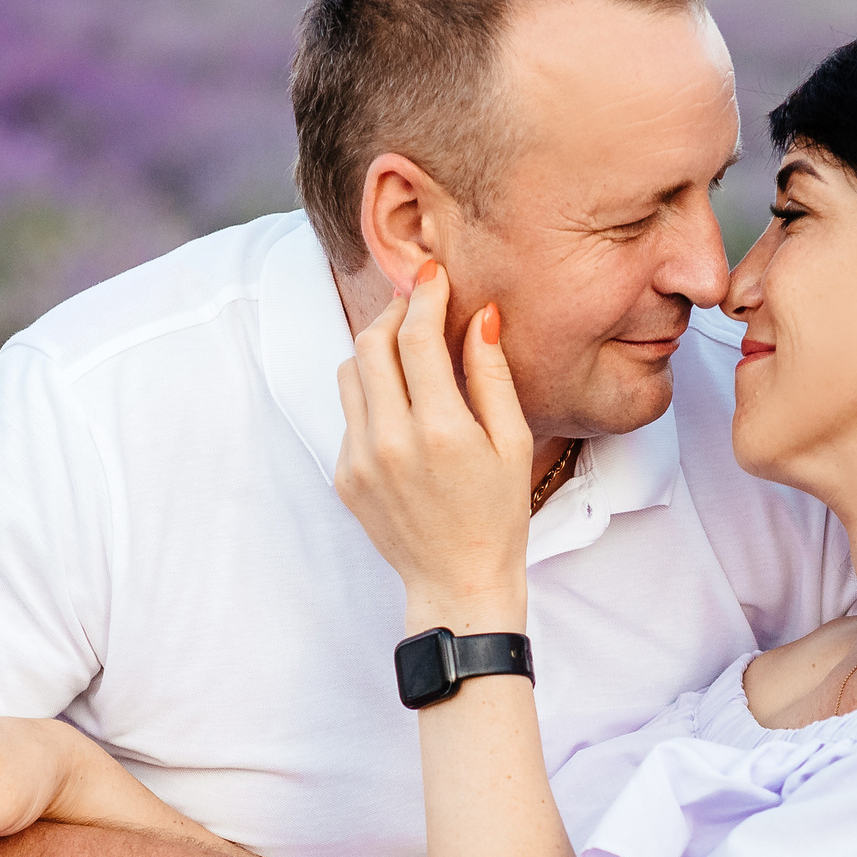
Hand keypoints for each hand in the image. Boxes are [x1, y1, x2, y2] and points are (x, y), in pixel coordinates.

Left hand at [335, 260, 532, 622]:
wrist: (458, 582)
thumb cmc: (497, 514)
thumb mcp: (512, 442)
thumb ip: (492, 375)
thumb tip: (480, 316)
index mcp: (439, 430)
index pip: (416, 337)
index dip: (424, 295)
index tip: (433, 275)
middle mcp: (390, 441)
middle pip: (371, 343)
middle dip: (393, 314)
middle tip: (416, 306)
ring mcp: (359, 459)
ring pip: (350, 373)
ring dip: (375, 351)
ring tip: (407, 355)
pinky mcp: (344, 475)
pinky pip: (349, 413)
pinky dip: (372, 396)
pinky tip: (402, 410)